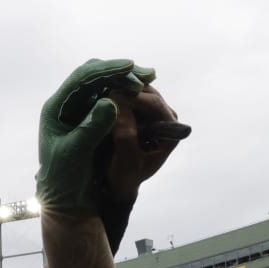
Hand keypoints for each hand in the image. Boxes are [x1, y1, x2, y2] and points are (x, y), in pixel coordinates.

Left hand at [36, 58, 143, 212]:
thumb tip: (110, 101)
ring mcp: (79, 110)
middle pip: (94, 76)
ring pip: (104, 84)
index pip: (81, 78)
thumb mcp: (75, 155)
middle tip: (147, 74)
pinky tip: (142, 94)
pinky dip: (126, 94)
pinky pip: (110, 97)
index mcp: (56, 109)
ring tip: (149, 79)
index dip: (107, 70)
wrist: (66, 201)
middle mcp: (66, 104)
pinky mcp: (91, 118)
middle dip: (120, 72)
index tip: (130, 68)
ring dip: (126, 81)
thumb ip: (91, 128)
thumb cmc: (64, 181)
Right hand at [96, 69, 187, 249]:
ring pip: (135, 88)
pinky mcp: (137, 108)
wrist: (118, 182)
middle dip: (124, 87)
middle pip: (146, 91)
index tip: (110, 95)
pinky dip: (113, 89)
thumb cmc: (125, 177)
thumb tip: (118, 105)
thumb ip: (126, 136)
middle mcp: (164, 117)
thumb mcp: (127, 163)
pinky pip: (126, 91)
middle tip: (101, 86)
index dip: (132, 97)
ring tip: (98, 86)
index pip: (154, 104)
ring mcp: (151, 111)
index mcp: (170, 131)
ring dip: (118, 85)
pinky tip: (98, 89)